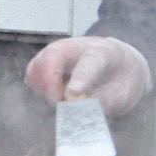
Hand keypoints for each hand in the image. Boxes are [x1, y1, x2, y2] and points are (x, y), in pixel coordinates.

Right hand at [23, 36, 150, 115]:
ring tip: (57, 98)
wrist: (122, 68)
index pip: (90, 61)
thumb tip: (77, 107)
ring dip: (42, 85)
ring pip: (39, 64)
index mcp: (104, 53)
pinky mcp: (49, 62)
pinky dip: (37, 86)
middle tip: (60, 103)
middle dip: (51, 82)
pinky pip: (33, 73)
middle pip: (53, 56)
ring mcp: (61, 53)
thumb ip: (102, 100)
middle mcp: (78, 48)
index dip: (81, 77)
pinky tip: (52, 94)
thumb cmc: (120, 82)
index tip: (73, 94)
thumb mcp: (121, 94)